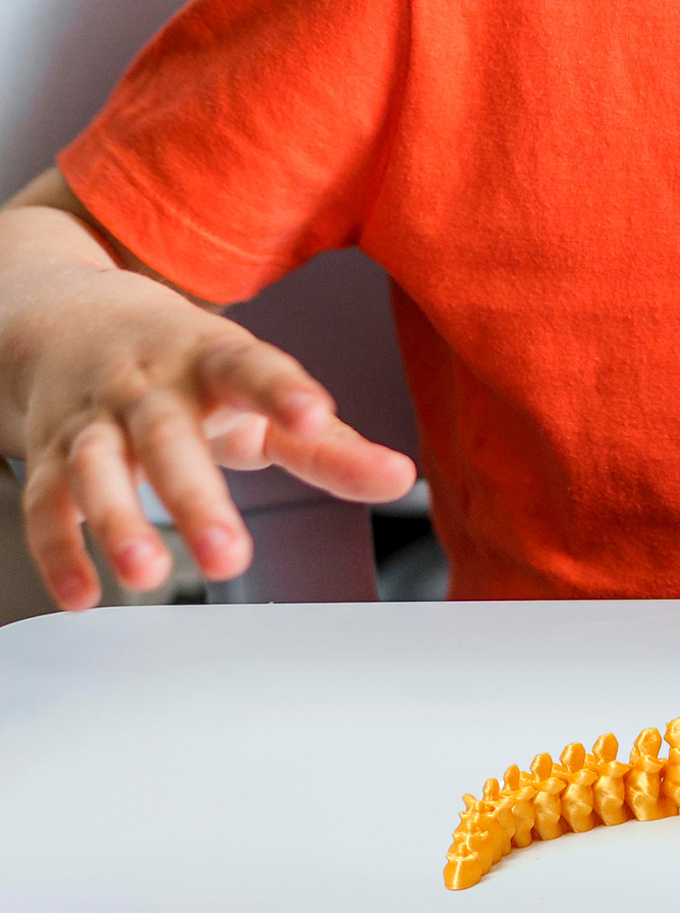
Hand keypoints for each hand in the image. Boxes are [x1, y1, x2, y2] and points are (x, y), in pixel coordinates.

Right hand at [19, 271, 415, 609]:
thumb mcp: (260, 394)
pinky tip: (83, 593)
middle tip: (229, 556)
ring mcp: (94, 418)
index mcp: (212, 359)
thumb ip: (329, 443)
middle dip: (195, 497)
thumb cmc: (188, 367)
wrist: (70, 319)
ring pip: (97, 468)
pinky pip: (45, 503)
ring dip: (118, 522)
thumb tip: (400, 479)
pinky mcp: (48, 453)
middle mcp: (149, 386)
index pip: (252, 368)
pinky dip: (60, 549)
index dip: (284, 390)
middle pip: (169, 437)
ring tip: (147, 573)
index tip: (314, 415)